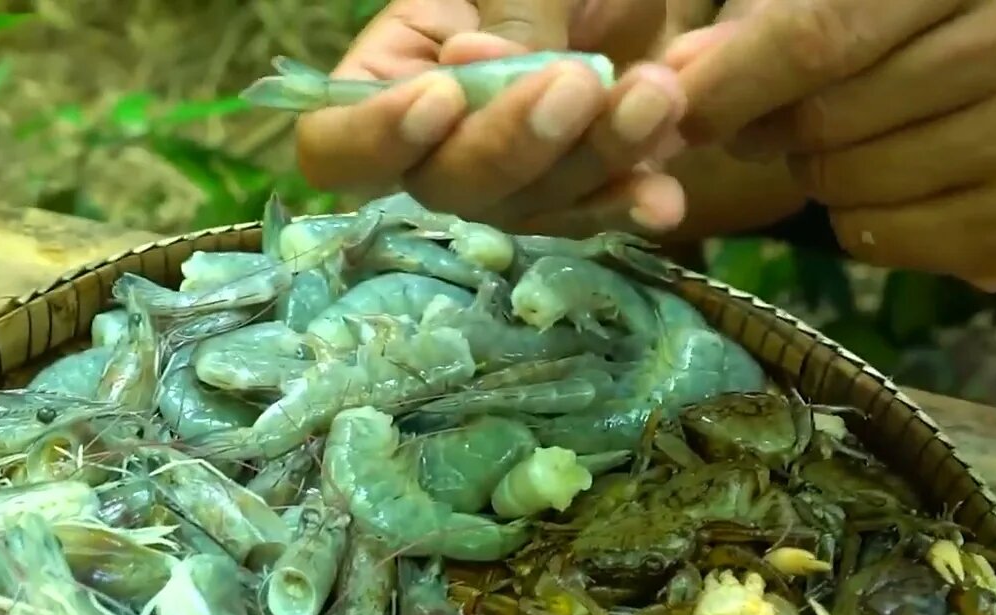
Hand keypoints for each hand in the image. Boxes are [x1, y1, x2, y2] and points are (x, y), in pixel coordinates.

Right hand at [294, 0, 685, 236]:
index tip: (440, 93)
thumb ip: (505, 10)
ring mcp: (507, 178)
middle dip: (510, 145)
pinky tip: (662, 195)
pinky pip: (591, 214)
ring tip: (654, 98)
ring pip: (525, 210)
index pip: (334, 147)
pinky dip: (628, 201)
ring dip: (590, 163)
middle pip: (443, 189)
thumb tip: (479, 64)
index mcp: (386, 82)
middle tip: (578, 82)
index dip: (375, 138)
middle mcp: (435, 148)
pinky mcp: (575, 191)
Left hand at [667, 0, 995, 289]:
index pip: (816, 37)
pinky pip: (881, 238)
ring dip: (814, 171)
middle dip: (767, 128)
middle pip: (823, 122)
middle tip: (770, 118)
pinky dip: (855, 215)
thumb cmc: (933, 9)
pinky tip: (890, 174)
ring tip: (851, 133)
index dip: (730, 82)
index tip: (677, 110)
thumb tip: (676, 72)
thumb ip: (771, 18)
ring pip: (846, 185)